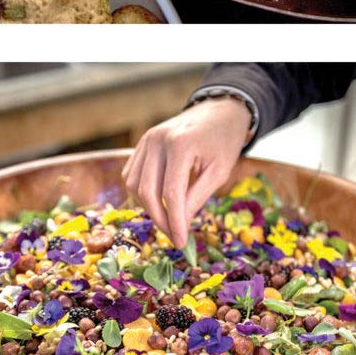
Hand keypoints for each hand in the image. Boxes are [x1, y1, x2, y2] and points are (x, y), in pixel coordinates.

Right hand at [121, 97, 252, 247]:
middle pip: (148, 191)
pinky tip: (158, 201)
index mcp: (180, 145)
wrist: (217, 111)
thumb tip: (180, 225)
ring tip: (168, 219)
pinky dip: (141, 192)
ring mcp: (145, 140)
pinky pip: (131, 174)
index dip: (175, 222)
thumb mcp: (219, 172)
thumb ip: (197, 198)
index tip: (182, 243)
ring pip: (134, 184)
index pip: (171, 194)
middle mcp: (156, 140)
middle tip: (175, 236)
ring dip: (148, 207)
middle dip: (160, 219)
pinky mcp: (141, 143)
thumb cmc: (223, 142)